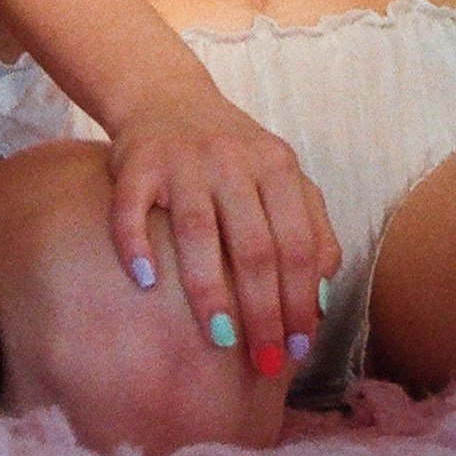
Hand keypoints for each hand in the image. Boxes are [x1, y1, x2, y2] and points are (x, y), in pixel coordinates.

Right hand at [108, 78, 341, 372]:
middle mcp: (232, 160)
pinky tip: (144, 281)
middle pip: (255, 246)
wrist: (163, 94)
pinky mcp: (136, 161)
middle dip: (263, 311)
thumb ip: (310, 225)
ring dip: (209, 291)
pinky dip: (136, 245)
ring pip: (198, 232)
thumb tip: (324, 297)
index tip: (298, 348)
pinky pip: (131, 208)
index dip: (301, 300)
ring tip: (218, 339)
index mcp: (276, 165)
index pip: (298, 244)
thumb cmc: (230, 151)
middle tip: (263, 361)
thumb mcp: (280, 174)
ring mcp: (181, 159)